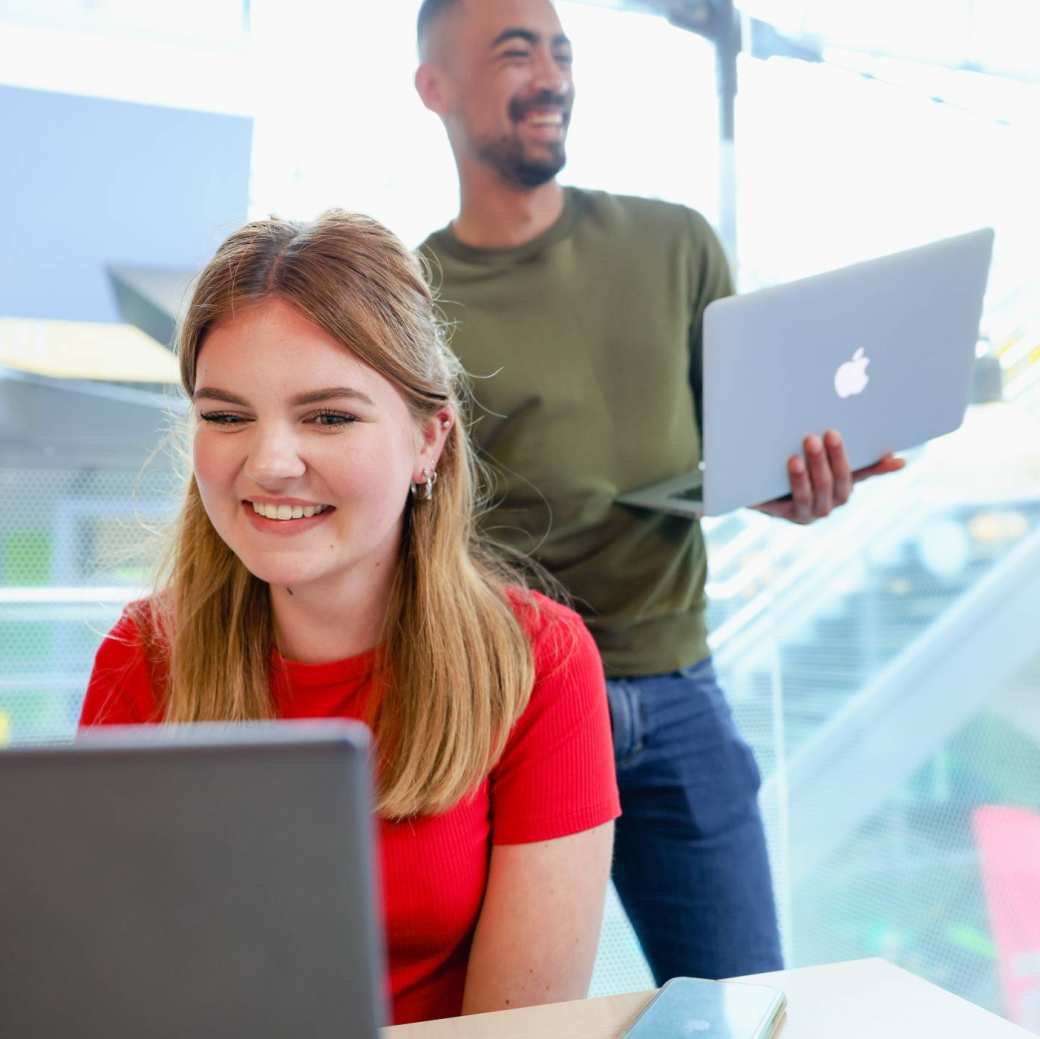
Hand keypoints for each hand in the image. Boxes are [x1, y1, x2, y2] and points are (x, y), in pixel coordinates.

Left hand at [754, 429, 904, 524]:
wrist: (752, 488)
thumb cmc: (788, 467)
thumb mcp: (812, 456)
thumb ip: (834, 447)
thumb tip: (870, 435)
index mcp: (841, 488)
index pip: (865, 475)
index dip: (880, 468)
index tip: (896, 458)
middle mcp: (829, 503)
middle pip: (839, 482)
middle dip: (836, 456)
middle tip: (830, 433)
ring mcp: (808, 512)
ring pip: (818, 491)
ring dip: (817, 466)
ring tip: (810, 442)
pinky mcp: (786, 514)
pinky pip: (795, 499)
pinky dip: (797, 480)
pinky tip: (793, 461)